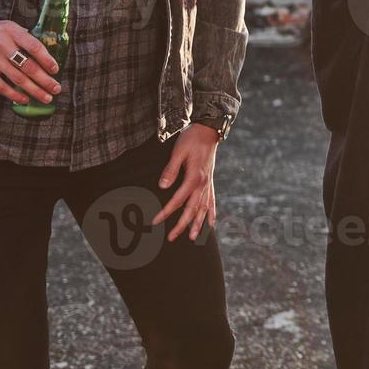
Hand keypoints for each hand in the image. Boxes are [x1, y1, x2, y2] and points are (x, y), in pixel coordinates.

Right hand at [0, 19, 60, 105]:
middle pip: (28, 66)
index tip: (56, 70)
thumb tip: (48, 55)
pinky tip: (25, 99)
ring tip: (47, 97)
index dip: (47, 60)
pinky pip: (0, 86)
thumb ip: (27, 38)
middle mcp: (2, 45)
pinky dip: (14, 95)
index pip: (34, 47)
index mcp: (12, 32)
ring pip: (17, 78)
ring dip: (34, 90)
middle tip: (56, 89)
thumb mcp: (11, 27)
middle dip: (45, 80)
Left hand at [154, 124, 220, 240]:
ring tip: (192, 237)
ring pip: (204, 208)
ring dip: (198, 224)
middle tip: (172, 238)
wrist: (209, 130)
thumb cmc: (191, 139)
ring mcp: (208, 183)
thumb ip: (171, 170)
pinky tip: (212, 223)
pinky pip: (212, 201)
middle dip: (182, 225)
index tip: (156, 221)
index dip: (166, 212)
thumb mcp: (178, 151)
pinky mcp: (210, 181)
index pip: (179, 200)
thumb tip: (163, 186)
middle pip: (193, 209)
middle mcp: (203, 183)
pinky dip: (212, 213)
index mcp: (194, 177)